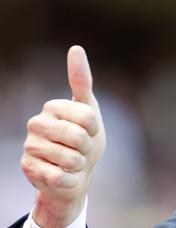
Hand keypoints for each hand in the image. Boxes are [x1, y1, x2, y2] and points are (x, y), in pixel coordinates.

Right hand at [21, 46, 105, 227]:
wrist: (74, 175)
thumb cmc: (84, 141)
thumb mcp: (90, 111)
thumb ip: (82, 82)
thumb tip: (75, 47)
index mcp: (52, 107)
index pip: (88, 117)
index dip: (95, 129)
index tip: (89, 131)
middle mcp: (36, 124)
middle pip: (79, 137)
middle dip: (88, 148)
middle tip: (81, 150)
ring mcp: (30, 146)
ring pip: (71, 158)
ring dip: (79, 165)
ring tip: (72, 162)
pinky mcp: (28, 168)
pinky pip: (62, 176)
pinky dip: (71, 180)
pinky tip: (64, 176)